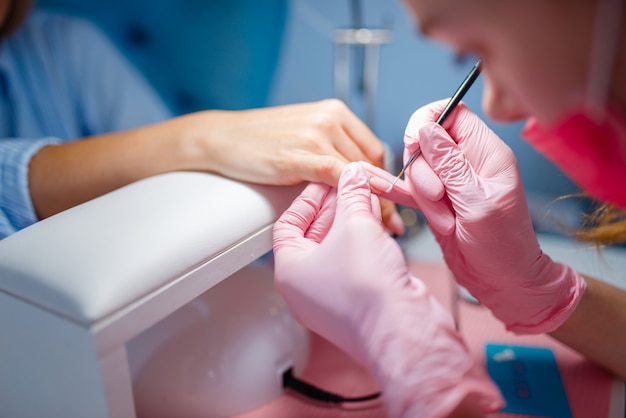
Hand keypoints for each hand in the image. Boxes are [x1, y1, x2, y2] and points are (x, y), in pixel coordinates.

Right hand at [195, 99, 403, 234]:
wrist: (221, 138)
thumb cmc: (260, 141)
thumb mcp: (304, 135)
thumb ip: (332, 149)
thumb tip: (359, 178)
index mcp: (335, 111)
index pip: (373, 148)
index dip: (386, 179)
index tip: (395, 202)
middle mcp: (330, 118)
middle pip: (371, 161)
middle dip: (383, 195)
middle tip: (391, 222)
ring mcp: (315, 134)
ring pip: (358, 170)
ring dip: (372, 201)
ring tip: (380, 226)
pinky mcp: (299, 154)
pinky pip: (337, 174)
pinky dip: (355, 193)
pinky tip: (365, 209)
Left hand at [273, 162, 502, 417]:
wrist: (402, 329)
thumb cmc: (367, 289)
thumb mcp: (355, 225)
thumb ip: (352, 195)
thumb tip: (352, 175)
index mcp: (289, 271)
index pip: (288, 224)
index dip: (308, 198)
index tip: (326, 181)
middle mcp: (305, 288)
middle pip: (313, 235)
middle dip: (334, 207)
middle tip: (350, 184)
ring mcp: (331, 297)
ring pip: (337, 249)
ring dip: (352, 221)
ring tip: (368, 197)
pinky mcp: (356, 301)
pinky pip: (354, 263)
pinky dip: (363, 240)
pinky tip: (379, 221)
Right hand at [368, 100, 585, 332]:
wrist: (503, 282)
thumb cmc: (504, 247)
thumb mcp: (478, 203)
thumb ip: (451, 165)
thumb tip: (426, 129)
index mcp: (488, 153)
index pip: (452, 113)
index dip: (428, 122)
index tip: (417, 145)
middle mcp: (468, 162)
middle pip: (427, 141)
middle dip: (423, 169)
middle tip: (438, 196)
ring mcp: (450, 182)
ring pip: (416, 166)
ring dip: (420, 193)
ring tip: (444, 219)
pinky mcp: (436, 201)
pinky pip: (410, 187)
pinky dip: (399, 191)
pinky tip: (382, 188)